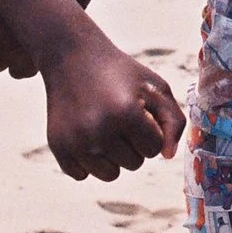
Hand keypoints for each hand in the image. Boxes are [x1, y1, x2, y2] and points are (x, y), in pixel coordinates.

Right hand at [40, 32, 185, 181]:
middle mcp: (99, 131)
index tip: (138, 110)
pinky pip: (82, 175)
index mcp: (127, 113)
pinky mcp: (58, 146)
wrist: (73, 57)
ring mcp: (76, 141)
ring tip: (104, 126)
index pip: (153, 149)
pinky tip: (85, 133)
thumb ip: (174, 122)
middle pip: (134, 164)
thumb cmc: (121, 74)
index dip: (149, 130)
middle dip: (132, 143)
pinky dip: (87, 160)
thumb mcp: (155, 87)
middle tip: (118, 115)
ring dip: (112, 156)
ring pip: (110, 175)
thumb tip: (167, 156)